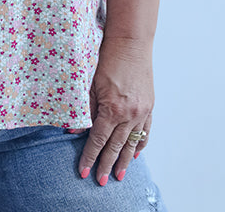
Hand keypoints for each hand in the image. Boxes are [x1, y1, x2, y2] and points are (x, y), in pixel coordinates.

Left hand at [79, 36, 152, 184]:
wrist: (131, 42)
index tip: (84, 171)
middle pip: (116, 146)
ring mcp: (142, 111)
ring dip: (125, 161)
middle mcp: (129, 114)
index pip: (98, 140)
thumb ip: (85, 108)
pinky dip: (140, 144)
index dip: (90, 156)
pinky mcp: (149, 106)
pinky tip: (135, 154)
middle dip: (106, 164)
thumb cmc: (107, 57)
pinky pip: (146, 131)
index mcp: (112, 109)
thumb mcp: (90, 81)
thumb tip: (74, 130)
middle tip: (100, 181)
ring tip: (118, 176)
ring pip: (132, 143)